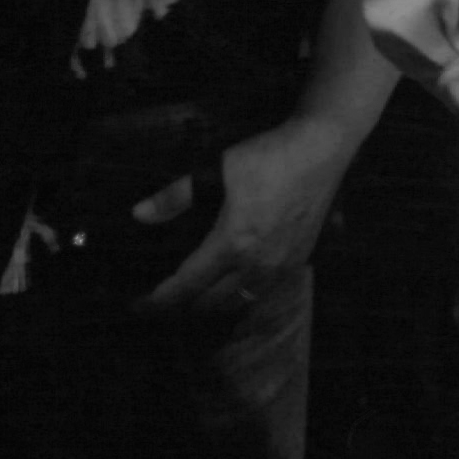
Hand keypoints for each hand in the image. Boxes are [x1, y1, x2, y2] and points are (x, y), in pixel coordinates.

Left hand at [151, 106, 355, 325]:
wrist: (319, 151)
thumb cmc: (267, 158)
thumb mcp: (216, 171)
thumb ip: (175, 197)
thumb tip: (139, 214)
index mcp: (233, 243)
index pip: (188, 284)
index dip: (161, 298)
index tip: (141, 305)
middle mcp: (258, 264)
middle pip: (212, 303)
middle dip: (184, 306)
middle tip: (164, 301)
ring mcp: (281, 267)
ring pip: (240, 302)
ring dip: (213, 306)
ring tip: (194, 299)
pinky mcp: (298, 262)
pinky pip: (263, 293)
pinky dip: (241, 297)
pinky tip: (232, 288)